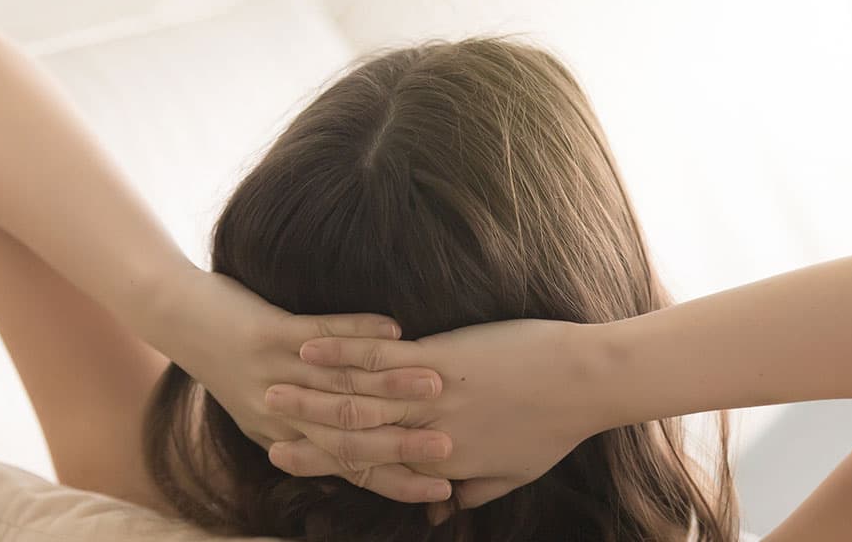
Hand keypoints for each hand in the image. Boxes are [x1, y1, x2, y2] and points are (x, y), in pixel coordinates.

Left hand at [139, 266, 454, 502]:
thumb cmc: (229, 364)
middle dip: (402, 444)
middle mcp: (278, 415)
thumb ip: (307, 434)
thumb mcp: (263, 412)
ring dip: (392, 387)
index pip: (349, 469)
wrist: (176, 318)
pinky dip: (359, 332)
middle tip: (449, 447)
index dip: (396, 482)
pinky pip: (321, 334)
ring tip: (435, 386)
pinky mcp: (266, 333)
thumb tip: (363, 453)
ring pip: (342, 388)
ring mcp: (273, 374)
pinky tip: (395, 328)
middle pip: (349, 438)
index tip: (442, 490)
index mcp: (282, 438)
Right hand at [264, 319, 609, 519]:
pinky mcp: (439, 359)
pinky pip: (377, 358)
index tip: (290, 457)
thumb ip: (475, 490)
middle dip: (305, 429)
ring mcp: (429, 398)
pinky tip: (309, 344)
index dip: (328, 464)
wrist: (586, 383)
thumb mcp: (515, 473)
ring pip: (355, 398)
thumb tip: (446, 508)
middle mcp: (426, 436)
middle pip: (352, 436)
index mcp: (441, 464)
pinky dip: (340, 351)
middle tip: (265, 420)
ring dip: (309, 392)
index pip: (372, 468)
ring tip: (270, 384)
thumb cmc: (556, 427)